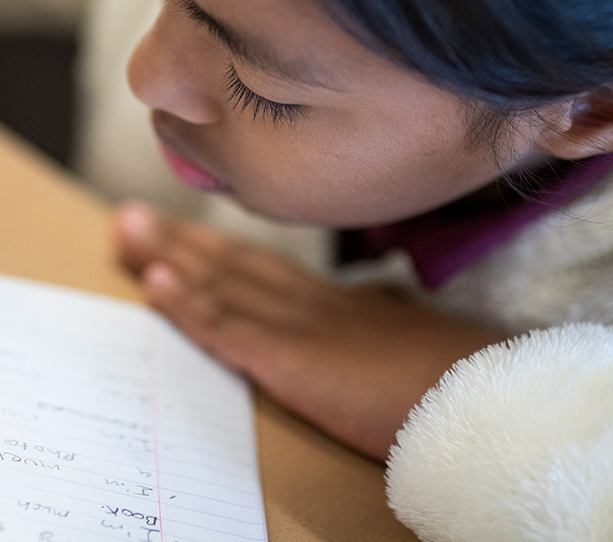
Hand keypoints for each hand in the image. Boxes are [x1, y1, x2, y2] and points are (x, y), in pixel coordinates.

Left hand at [114, 202, 507, 459]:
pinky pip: (224, 328)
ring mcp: (298, 326)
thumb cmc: (462, 377)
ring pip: (218, 284)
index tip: (180, 232)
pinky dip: (185, 304)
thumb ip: (387, 317)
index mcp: (340, 304)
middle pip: (231, 264)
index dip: (218, 250)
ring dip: (167, 256)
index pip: (264, 270)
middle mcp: (311, 303)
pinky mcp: (289, 358)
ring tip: (124, 228)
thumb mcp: (414, 338)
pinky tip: (152, 280)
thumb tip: (381, 298)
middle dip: (177, 240)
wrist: (487, 397)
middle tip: (128, 214)